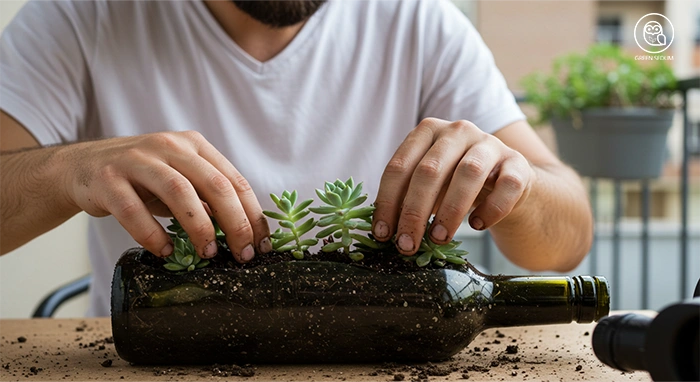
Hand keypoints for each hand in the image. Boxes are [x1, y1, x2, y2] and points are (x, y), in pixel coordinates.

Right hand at [61, 131, 270, 261]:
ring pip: (179, 192)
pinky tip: (165, 252)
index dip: (252, 214)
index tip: (260, 243)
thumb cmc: (142, 179)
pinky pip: (133, 211)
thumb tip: (244, 231)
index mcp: (194, 145)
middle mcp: (169, 147)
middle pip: (214, 184)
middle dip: (235, 223)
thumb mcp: (180, 180)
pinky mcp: (108, 179)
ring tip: (207, 254)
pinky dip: (152, 235)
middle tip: (241, 253)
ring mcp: (137, 160)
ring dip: (199, 227)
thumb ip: (207, 197)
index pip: (234, 180)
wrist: (84, 166)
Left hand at [372, 118, 534, 254]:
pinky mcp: (517, 163)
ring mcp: (489, 144)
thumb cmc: (455, 184)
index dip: (388, 202)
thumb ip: (407, 197)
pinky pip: (506, 186)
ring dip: (450, 211)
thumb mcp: (429, 185)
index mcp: (427, 131)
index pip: (399, 166)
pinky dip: (491, 209)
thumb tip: (384, 231)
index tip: (383, 234)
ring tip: (438, 238)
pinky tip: (477, 225)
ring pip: (469, 173)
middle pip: (430, 170)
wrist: (505, 182)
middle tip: (407, 244)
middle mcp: (457, 131)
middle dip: (414, 212)